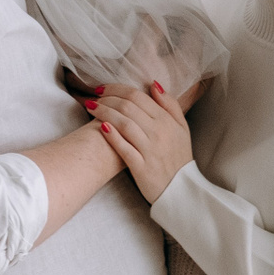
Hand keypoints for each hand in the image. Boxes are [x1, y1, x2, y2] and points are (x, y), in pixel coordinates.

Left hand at [88, 81, 193, 202]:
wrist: (182, 190)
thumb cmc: (179, 157)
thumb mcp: (182, 128)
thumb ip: (170, 105)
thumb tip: (154, 84)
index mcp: (167, 121)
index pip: (138, 96)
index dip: (117, 89)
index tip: (103, 88)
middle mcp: (159, 133)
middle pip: (128, 107)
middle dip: (107, 98)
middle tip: (94, 96)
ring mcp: (150, 150)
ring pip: (124, 124)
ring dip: (105, 112)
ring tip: (91, 107)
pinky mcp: (141, 167)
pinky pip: (124, 148)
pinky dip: (112, 137)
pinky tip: (101, 127)